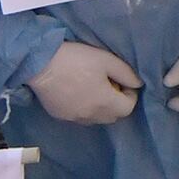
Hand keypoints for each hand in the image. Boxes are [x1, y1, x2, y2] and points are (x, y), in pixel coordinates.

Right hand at [29, 41, 143, 124]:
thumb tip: (138, 84)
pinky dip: (85, 109)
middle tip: (110, 84)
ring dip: (101, 108)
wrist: (40, 64)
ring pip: (96, 119)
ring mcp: (74, 118)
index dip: (130, 95)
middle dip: (117, 102)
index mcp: (104, 102)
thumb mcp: (107, 60)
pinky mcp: (60, 116)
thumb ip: (126, 74)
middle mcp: (90, 115)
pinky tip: (78, 93)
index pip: (128, 109)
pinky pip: (80, 117)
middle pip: (113, 116)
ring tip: (94, 88)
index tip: (123, 82)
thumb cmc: (76, 59)